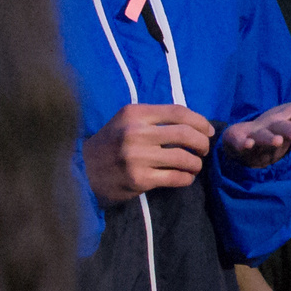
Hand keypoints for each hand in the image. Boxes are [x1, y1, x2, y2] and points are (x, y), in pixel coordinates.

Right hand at [82, 103, 212, 204]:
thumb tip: (191, 123)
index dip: (199, 121)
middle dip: (202, 143)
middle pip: (185, 134)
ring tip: (195, 165)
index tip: (208, 131)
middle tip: (204, 150)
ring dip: (196, 163)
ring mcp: (138, 157)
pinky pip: (175, 177)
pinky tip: (186, 178)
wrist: (82, 170)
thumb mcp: (125, 121)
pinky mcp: (139, 179)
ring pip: (183, 157)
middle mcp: (136, 132)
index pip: (178, 112)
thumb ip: (153, 119)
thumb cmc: (109, 144)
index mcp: (135, 114)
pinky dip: (186, 178)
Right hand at [221, 86, 290, 168]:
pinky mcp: (243, 138)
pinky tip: (247, 145)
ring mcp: (260, 129)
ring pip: (266, 133)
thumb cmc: (288, 121)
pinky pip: (243, 141)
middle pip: (286, 123)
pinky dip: (244, 143)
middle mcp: (278, 119)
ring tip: (278, 142)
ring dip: (270, 137)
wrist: (252, 131)